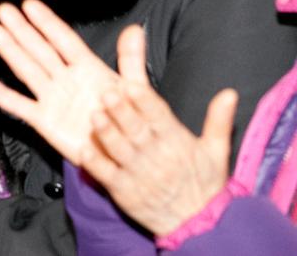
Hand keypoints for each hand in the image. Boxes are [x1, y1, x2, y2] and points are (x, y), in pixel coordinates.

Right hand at [0, 0, 121, 164]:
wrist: (122, 155)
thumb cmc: (127, 119)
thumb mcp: (135, 89)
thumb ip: (131, 59)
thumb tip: (135, 29)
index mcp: (88, 69)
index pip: (64, 40)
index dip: (47, 22)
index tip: (30, 6)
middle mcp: (66, 80)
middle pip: (40, 50)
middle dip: (21, 29)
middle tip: (4, 11)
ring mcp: (53, 98)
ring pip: (27, 70)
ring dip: (10, 51)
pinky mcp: (44, 121)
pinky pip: (21, 106)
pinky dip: (4, 96)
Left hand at [78, 25, 234, 235]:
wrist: (199, 226)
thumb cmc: (204, 184)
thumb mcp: (216, 151)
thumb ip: (218, 120)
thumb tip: (229, 93)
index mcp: (177, 143)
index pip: (160, 118)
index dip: (145, 102)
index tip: (132, 86)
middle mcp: (157, 157)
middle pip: (137, 131)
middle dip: (122, 113)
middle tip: (107, 94)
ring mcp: (139, 175)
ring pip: (120, 151)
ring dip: (106, 134)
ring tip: (95, 116)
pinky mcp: (124, 192)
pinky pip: (107, 175)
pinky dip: (95, 163)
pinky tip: (83, 150)